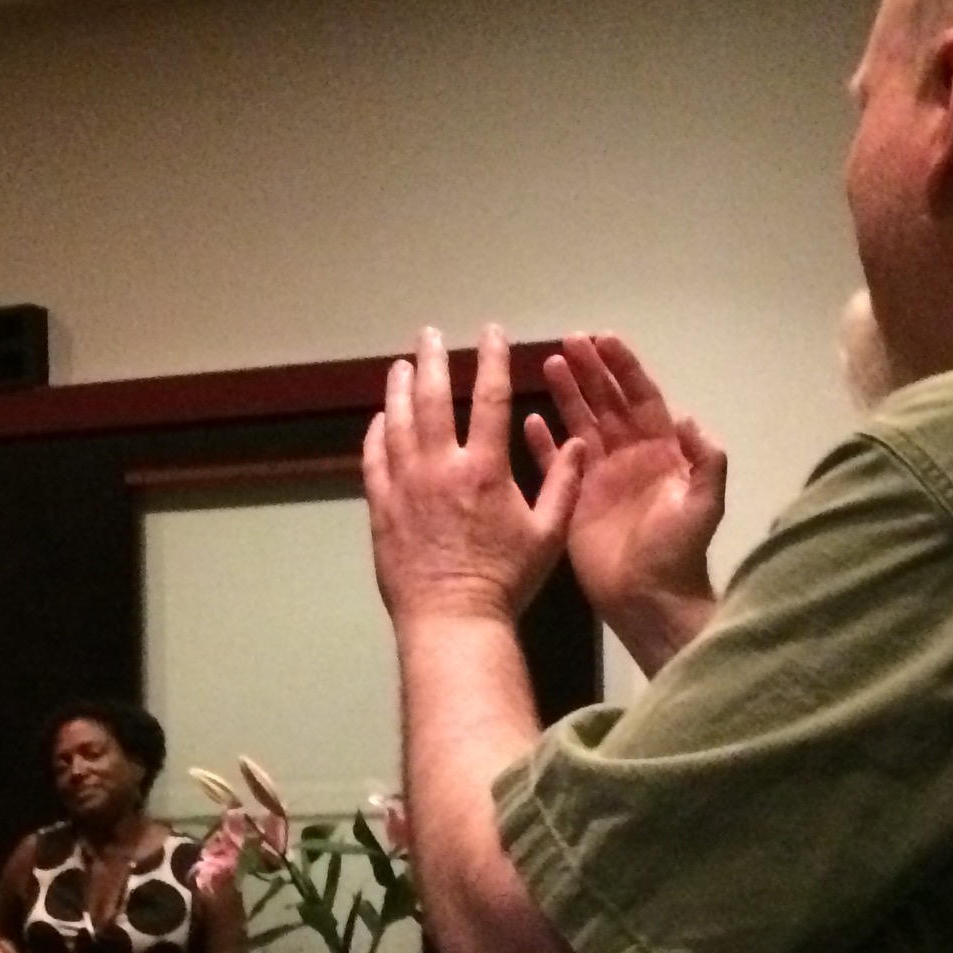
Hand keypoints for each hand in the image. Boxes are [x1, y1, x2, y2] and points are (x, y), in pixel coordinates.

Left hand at [362, 326, 580, 629]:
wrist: (452, 618)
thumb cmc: (505, 580)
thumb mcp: (548, 534)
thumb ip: (563, 485)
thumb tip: (578, 442)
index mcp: (485, 468)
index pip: (490, 398)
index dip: (492, 359)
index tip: (491, 333)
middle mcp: (441, 466)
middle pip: (433, 398)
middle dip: (433, 359)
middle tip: (430, 335)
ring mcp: (405, 485)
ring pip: (397, 422)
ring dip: (399, 388)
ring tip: (402, 365)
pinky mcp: (381, 507)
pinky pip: (373, 459)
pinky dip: (376, 433)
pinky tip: (380, 418)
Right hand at [527, 333, 726, 666]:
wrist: (650, 600)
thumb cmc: (678, 552)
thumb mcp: (704, 505)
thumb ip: (705, 462)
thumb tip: (688, 418)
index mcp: (661, 451)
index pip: (642, 398)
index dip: (624, 368)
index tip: (603, 339)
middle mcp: (629, 456)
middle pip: (607, 403)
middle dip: (589, 371)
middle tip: (567, 342)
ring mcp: (600, 476)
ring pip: (581, 424)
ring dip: (566, 395)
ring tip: (547, 364)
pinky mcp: (575, 499)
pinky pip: (556, 463)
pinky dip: (543, 442)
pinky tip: (528, 421)